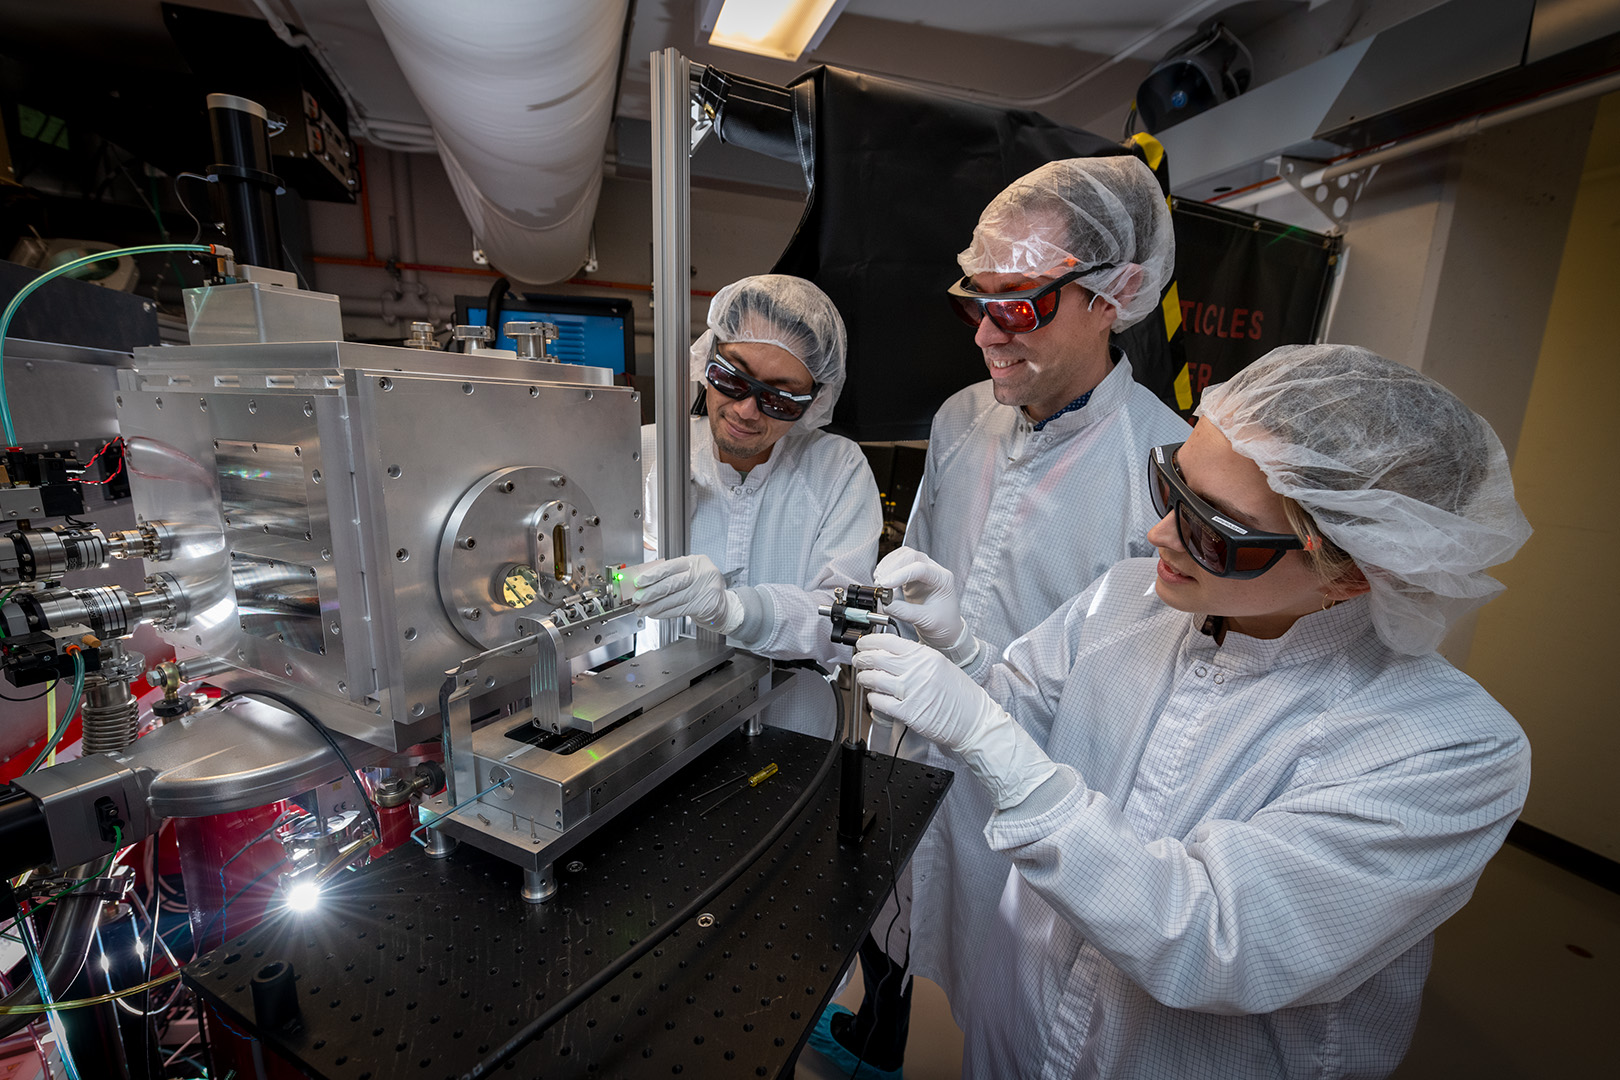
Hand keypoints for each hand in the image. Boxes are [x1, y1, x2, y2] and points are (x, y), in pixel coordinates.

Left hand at [630, 554, 743, 632]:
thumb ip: (670, 576)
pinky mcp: (705, 605)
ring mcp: (705, 590)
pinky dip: (663, 613)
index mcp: (696, 561)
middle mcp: (702, 573)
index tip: (639, 582)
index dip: (652, 575)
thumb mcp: (690, 575)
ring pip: (673, 599)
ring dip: (654, 606)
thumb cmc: (702, 588)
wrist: (724, 606)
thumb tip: (644, 583)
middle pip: (671, 583)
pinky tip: (655, 614)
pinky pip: (678, 610)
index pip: (670, 567)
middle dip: (650, 592)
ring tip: (642, 610)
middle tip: (637, 598)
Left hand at [855, 635, 1055, 809]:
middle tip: (858, 661)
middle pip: (877, 659)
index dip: (870, 641)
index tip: (862, 643)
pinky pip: (879, 702)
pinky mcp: (908, 713)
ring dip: (864, 678)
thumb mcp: (941, 666)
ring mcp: (912, 691)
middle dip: (862, 659)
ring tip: (864, 679)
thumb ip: (918, 659)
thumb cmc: (960, 695)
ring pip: (874, 679)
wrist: (974, 720)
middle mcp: (918, 671)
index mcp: (926, 656)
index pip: (889, 641)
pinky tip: (874, 698)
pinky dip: (872, 699)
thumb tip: (892, 653)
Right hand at [873, 548, 971, 659]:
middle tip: (880, 583)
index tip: (885, 584)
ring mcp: (923, 570)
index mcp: (943, 580)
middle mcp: (934, 571)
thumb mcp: (926, 621)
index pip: (921, 569)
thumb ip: (905, 612)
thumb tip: (886, 604)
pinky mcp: (912, 575)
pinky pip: (898, 563)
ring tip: (879, 580)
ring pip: (903, 555)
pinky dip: (887, 567)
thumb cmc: (943, 623)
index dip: (901, 574)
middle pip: (911, 556)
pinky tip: (881, 578)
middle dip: (892, 567)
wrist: (945, 628)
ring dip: (888, 565)